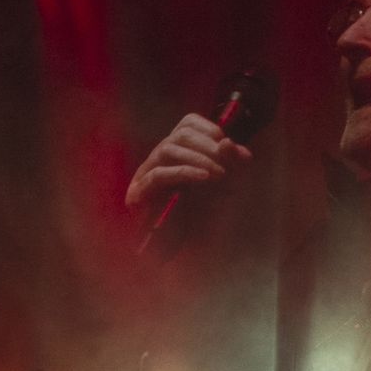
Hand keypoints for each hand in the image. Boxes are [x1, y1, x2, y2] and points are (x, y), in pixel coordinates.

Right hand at [124, 113, 252, 217]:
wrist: (182, 248)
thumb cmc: (202, 214)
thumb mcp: (223, 184)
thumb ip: (228, 162)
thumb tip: (229, 142)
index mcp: (179, 150)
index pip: (188, 123)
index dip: (209, 128)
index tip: (228, 144)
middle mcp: (161, 156)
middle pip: (180, 134)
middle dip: (209, 145)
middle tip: (230, 163)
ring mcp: (148, 172)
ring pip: (168, 148)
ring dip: (199, 158)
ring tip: (220, 173)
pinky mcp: (141, 192)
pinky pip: (159, 174)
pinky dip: (184, 172)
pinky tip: (204, 178)